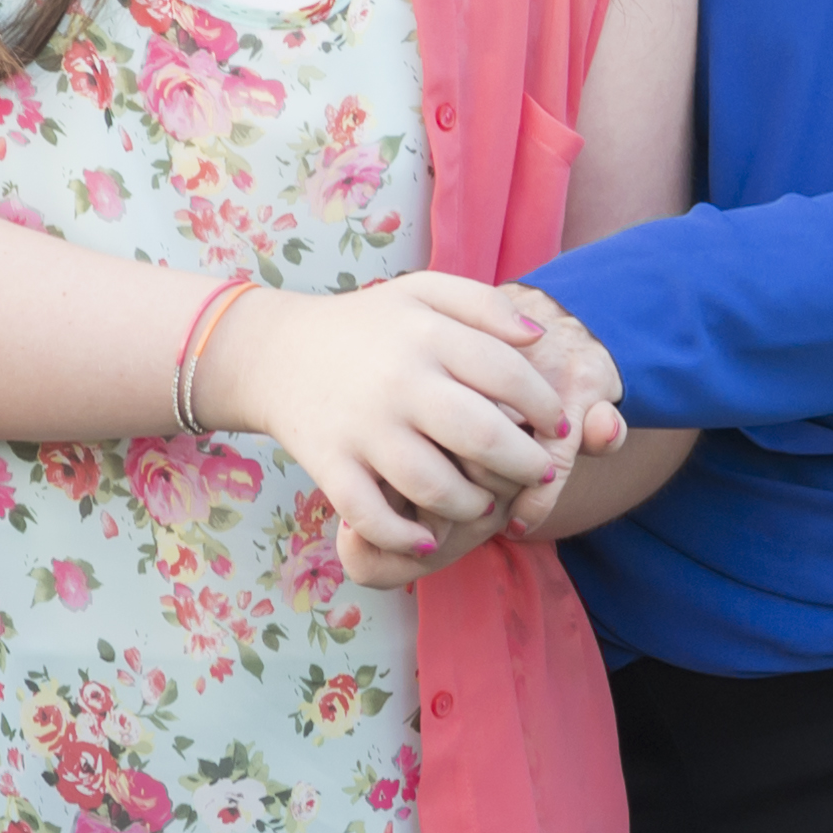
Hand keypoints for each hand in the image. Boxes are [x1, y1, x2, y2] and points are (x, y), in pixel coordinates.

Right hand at [204, 273, 571, 564]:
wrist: (275, 353)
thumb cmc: (367, 326)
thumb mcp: (422, 294)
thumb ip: (484, 305)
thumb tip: (538, 338)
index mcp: (427, 336)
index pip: (508, 375)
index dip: (545, 406)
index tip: (557, 426)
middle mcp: (398, 383)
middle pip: (482, 437)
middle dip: (526, 465)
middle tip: (541, 474)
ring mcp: (362, 428)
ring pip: (436, 487)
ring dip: (474, 506)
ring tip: (487, 503)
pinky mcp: (330, 465)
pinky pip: (373, 516)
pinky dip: (406, 537)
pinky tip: (430, 539)